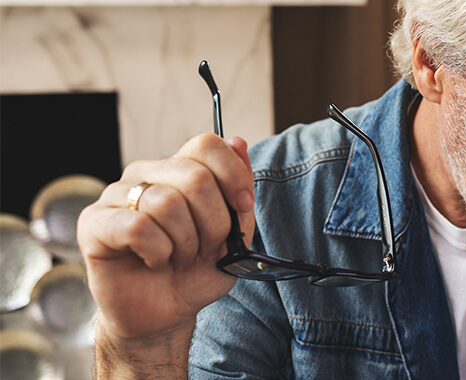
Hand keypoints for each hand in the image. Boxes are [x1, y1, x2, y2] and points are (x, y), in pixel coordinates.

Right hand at [78, 134, 253, 340]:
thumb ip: (239, 194)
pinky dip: (158, 252)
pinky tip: (154, 261)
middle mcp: (146, 174)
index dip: (232, 175)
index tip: (242, 207)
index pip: (205, 145)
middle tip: (205, 249)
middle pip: (194, 176)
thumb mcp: (235, 236)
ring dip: (185, 243)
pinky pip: (138, 227)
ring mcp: (116, 195)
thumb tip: (238, 141)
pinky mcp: (94, 223)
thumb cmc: (196, 273)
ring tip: (178, 258)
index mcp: (179, 170)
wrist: (165, 314)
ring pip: (167, 202)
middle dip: (213, 222)